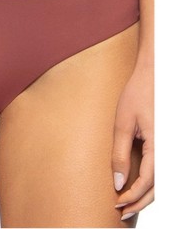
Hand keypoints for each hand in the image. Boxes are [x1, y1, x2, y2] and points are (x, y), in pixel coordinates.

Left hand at [111, 58, 153, 220]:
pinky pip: (161, 168)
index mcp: (161, 145)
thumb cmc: (137, 94)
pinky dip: (151, 181)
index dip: (133, 196)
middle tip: (121, 211)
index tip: (117, 203)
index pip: (149, 181)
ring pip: (162, 181)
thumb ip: (120, 153)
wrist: (152, 75)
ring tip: (127, 203)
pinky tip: (137, 184)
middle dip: (140, 202)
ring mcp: (169, 146)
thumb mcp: (123, 123)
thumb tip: (118, 182)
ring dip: (146, 195)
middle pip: (159, 187)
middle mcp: (169, 149)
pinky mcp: (165, 142)